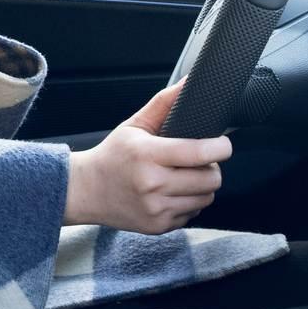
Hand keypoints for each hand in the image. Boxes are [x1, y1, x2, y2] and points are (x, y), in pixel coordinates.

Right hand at [65, 80, 230, 234]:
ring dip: (202, 186)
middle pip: (211, 179)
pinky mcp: (158, 226)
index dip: (221, 147)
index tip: (221, 143)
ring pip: (206, 198)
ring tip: (184, 177)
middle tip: (198, 161)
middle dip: (211, 167)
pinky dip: (188, 203)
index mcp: (148, 155)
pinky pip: (193, 213)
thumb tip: (191, 82)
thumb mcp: (135, 125)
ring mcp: (156, 208)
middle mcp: (153, 184)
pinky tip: (172, 193)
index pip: (201, 152)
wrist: (86, 191)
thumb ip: (165, 103)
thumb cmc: (113, 155)